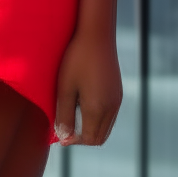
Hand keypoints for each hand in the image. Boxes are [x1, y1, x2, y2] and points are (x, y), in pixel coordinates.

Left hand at [54, 28, 121, 145]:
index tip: (60, 135)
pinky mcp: (118, 91)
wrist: (96, 35)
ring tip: (73, 117)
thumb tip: (64, 137)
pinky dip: (98, 119)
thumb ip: (64, 115)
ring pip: (106, 127)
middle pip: (99, 137)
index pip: (89, 139)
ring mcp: (117, 99)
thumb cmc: (76, 59)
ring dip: (90, 129)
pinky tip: (84, 105)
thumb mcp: (65, 88)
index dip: (73, 141)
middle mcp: (112, 107)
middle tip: (65, 128)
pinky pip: (110, 116)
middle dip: (82, 138)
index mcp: (98, 108)